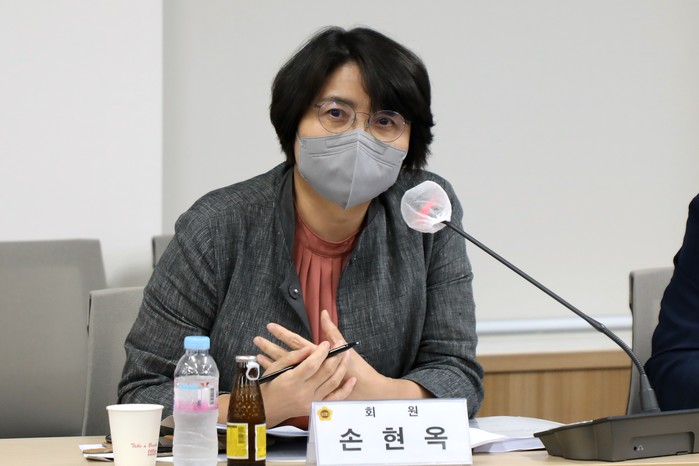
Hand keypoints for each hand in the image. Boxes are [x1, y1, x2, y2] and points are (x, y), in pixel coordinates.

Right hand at [253, 340, 355, 426]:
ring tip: (347, 355)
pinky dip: (345, 390)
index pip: (313, 364)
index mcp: (292, 380)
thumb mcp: (275, 367)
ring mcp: (311, 401)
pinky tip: (352, 380)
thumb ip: (293, 357)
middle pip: (326, 372)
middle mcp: (303, 392)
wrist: (264, 409)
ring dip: (342, 367)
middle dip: (336, 355)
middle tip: (340, 344)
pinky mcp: (315, 408)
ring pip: (333, 383)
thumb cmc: (268, 385)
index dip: (322, 352)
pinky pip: (334, 399)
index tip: (326, 343)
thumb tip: (309, 348)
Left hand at [255, 311, 384, 399]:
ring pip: (283, 368)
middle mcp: (308, 368)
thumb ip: (331, 330)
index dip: (282, 333)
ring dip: (269, 360)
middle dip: (270, 346)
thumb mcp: (343, 346)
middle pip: (285, 355)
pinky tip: (267, 367)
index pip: (295, 341)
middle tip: (257, 338)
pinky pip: (288, 380)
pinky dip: (277, 373)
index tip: (269, 326)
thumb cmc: (354, 368)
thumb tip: (323, 312)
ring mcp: (305, 379)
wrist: (363, 391)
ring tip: (257, 351)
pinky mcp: (306, 388)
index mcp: (317, 355)